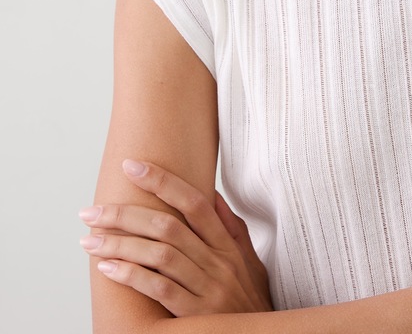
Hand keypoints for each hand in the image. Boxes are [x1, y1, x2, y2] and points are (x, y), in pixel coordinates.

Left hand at [80, 159, 272, 316]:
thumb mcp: (251, 260)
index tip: (132, 166)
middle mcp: (217, 261)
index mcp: (227, 244)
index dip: (163, 181)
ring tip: (89, 239)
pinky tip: (108, 268)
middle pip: (168, 227)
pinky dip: (132, 276)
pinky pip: (159, 289)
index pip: (194, 202)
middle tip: (92, 211)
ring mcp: (207, 288)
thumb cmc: (251, 301)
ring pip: (160, 255)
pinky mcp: (195, 314)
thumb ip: (231, 228)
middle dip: (125, 214)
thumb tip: (211, 194)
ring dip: (120, 244)